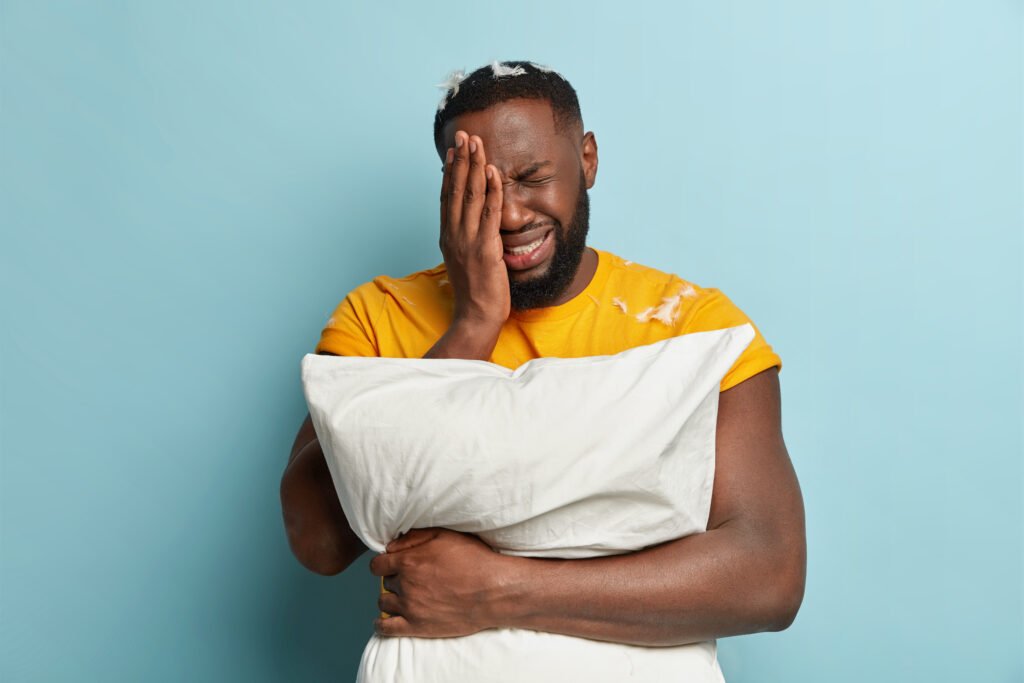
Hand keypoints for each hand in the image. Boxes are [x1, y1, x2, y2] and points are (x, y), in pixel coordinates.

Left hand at [369, 527, 505, 637]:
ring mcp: (410, 608)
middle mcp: (405, 585)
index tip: (392, 564)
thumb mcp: (445, 535)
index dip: (384, 563)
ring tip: (404, 597)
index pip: (377, 564)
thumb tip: (390, 546)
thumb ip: (414, 538)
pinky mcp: (417, 627)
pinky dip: (381, 624)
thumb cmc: (473, 560)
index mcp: (409, 561)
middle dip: (395, 579)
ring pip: (384, 602)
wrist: (492, 591)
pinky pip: (386, 628)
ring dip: (391, 598)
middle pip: (385, 582)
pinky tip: (384, 621)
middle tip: (411, 579)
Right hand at [439, 130, 508, 329]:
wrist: (476, 316)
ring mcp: (468, 240)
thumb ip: (466, 239)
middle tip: (464, 136)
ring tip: (477, 144)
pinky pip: (489, 213)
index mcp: (448, 236)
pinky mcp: (485, 248)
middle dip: (461, 160)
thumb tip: (472, 225)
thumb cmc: (475, 292)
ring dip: (475, 167)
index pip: (447, 196)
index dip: (450, 171)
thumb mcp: (465, 260)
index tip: (453, 150)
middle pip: (456, 189)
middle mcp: (454, 234)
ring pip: (471, 195)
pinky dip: (492, 190)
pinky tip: (493, 172)